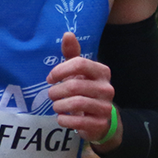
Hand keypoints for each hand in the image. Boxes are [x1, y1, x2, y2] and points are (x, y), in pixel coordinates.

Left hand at [47, 32, 118, 146]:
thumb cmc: (86, 90)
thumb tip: (68, 34)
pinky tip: (62, 117)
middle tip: (51, 95)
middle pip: (75, 85)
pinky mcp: (101, 124)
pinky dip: (64, 119)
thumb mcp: (79, 72)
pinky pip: (78, 122)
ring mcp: (105, 107)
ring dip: (59, 106)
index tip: (50, 78)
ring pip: (76, 103)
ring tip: (56, 106)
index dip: (60, 70)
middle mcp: (107, 88)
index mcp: (102, 72)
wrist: (101, 119)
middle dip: (57, 91)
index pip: (80, 64)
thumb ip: (72, 54)